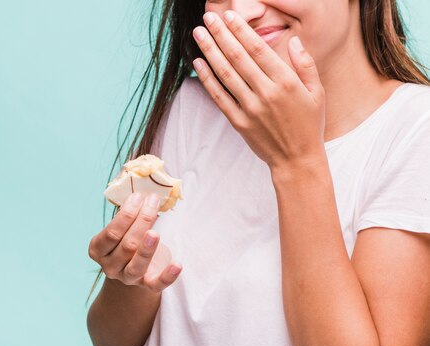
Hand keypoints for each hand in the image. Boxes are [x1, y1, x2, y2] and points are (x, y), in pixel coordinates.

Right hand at [88, 193, 181, 291]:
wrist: (132, 266)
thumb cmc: (125, 238)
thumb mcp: (122, 227)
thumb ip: (128, 213)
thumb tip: (144, 193)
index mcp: (98, 249)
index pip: (111, 233)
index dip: (125, 215)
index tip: (139, 197)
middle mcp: (110, 266)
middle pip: (126, 245)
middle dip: (141, 221)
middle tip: (153, 202)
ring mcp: (127, 278)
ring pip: (137, 265)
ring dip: (146, 248)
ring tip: (155, 232)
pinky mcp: (146, 285)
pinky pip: (157, 284)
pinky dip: (168, 276)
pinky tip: (177, 264)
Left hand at [192, 10, 326, 171]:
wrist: (296, 159)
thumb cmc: (308, 124)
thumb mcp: (317, 92)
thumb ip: (306, 65)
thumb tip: (295, 41)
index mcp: (286, 82)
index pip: (259, 50)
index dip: (241, 31)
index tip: (229, 16)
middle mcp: (267, 93)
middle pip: (238, 57)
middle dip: (221, 34)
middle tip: (208, 17)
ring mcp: (250, 108)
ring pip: (225, 74)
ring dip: (210, 51)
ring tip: (199, 33)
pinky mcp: (238, 122)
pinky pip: (219, 96)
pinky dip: (207, 79)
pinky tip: (198, 62)